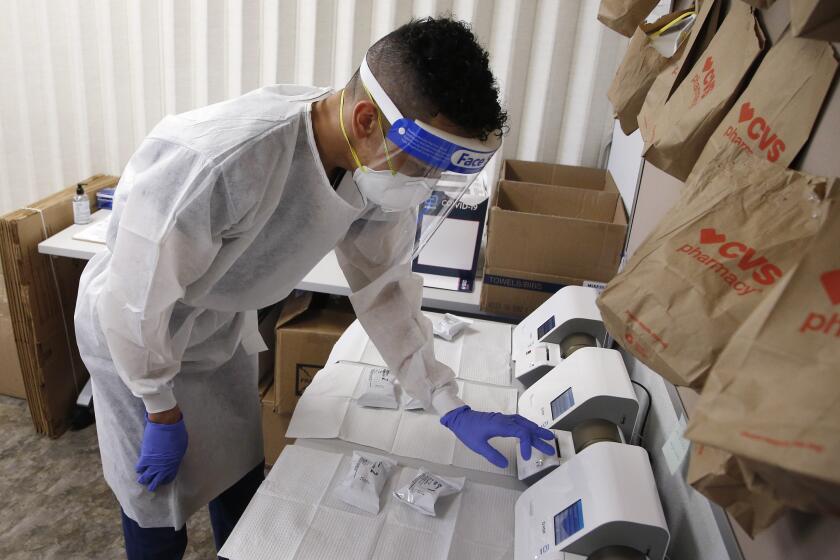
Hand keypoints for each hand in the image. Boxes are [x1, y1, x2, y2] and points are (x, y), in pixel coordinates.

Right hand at [136, 407, 187, 491]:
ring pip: (146, 477)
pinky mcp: (145, 457)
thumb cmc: (177, 431)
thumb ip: (177, 454)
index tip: (162, 480)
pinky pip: (139, 468)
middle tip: (150, 486)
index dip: (165, 480)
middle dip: (153, 485)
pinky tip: (139, 469)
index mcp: (174, 463)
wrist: (166, 423)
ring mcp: (154, 463)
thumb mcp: (182, 445)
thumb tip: (173, 457)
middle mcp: (164, 466)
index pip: (169, 477)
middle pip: (157, 481)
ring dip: (144, 480)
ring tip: (142, 481)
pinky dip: (139, 469)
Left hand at [440, 405, 554, 467]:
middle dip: (539, 436)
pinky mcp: (502, 420)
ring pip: (524, 423)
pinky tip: (531, 431)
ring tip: (547, 437)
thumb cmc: (467, 430)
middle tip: (551, 445)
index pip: (521, 433)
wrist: (460, 418)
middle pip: (526, 427)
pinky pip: (519, 422)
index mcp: (500, 425)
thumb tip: (504, 464)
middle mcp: (505, 420)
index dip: (527, 444)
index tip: (526, 457)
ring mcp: (504, 419)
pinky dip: (528, 427)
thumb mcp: (477, 445)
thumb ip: (492, 455)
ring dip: (536, 430)